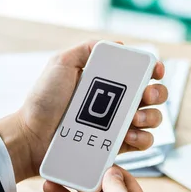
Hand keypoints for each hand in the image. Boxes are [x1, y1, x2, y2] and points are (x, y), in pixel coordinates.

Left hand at [0, 40, 167, 181]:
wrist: (32, 135)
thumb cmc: (43, 100)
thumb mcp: (61, 64)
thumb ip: (86, 49)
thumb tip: (119, 45)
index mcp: (108, 81)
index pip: (140, 73)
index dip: (154, 70)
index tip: (156, 70)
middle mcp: (118, 102)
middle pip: (154, 95)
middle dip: (158, 93)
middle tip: (145, 96)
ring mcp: (119, 125)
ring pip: (153, 119)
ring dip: (152, 116)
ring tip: (134, 119)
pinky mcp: (117, 146)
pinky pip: (142, 142)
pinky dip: (143, 138)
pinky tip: (130, 135)